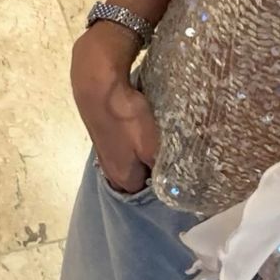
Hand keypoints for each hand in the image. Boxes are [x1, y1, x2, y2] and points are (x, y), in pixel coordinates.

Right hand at [71, 21, 159, 193]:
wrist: (98, 86)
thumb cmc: (128, 120)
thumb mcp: (153, 148)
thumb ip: (163, 169)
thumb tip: (173, 187)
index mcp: (123, 179)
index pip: (148, 194)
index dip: (165, 185)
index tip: (181, 173)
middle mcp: (110, 171)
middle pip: (139, 177)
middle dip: (156, 169)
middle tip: (176, 156)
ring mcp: (105, 153)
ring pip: (133, 159)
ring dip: (146, 153)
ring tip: (164, 142)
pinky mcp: (104, 135)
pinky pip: (127, 145)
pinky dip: (137, 141)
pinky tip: (147, 130)